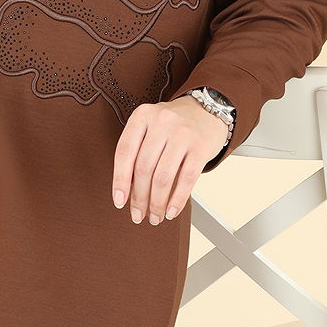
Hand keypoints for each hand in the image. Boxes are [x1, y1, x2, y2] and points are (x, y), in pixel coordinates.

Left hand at [111, 98, 229, 224]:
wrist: (207, 111)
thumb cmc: (173, 125)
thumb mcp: (150, 127)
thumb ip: (137, 151)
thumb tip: (128, 191)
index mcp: (142, 116)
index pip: (124, 152)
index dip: (119, 180)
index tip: (119, 200)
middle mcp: (161, 122)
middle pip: (143, 168)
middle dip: (139, 197)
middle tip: (138, 214)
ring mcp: (182, 134)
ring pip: (163, 177)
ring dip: (157, 202)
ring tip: (155, 216)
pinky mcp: (200, 147)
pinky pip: (186, 179)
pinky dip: (177, 199)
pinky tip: (172, 210)